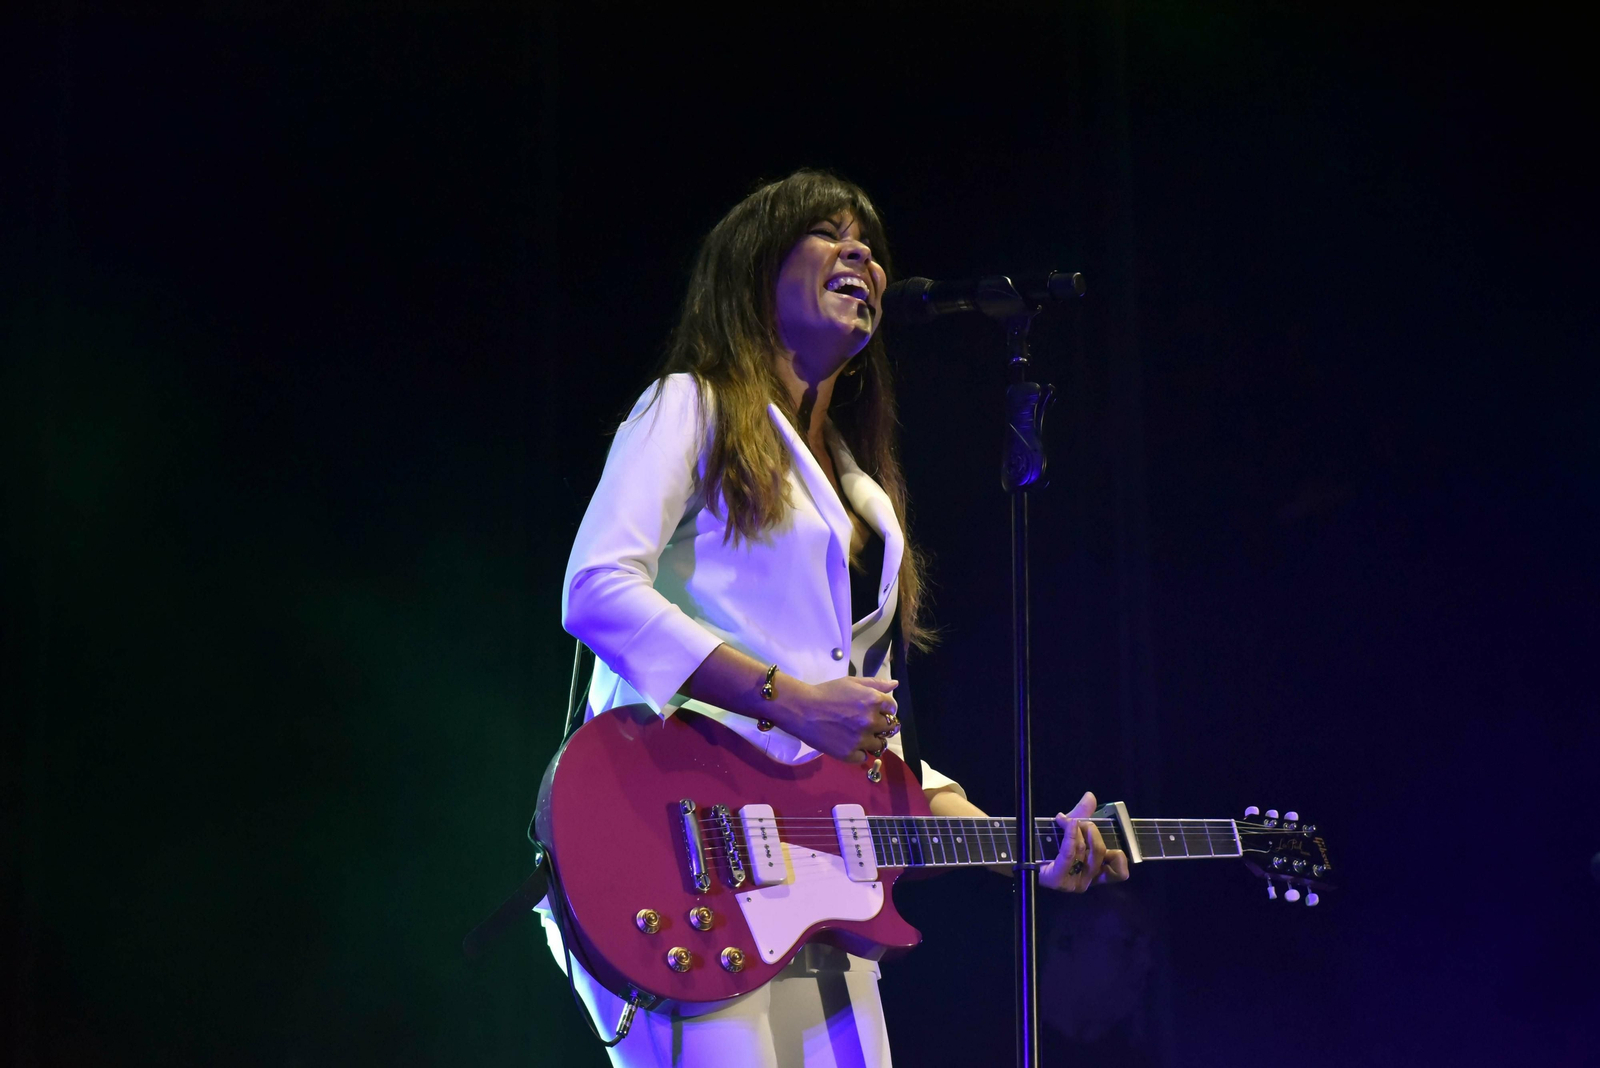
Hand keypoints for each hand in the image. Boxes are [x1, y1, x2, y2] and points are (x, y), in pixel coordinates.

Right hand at [775, 676, 898, 763]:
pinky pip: (863, 756)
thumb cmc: (826, 693)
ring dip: (872, 739)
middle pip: (889, 728)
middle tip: (866, 722)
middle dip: (881, 724)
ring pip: (879, 744)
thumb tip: (895, 684)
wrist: (802, 710)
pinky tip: (848, 743)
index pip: (892, 708)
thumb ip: (876, 684)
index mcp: (873, 701)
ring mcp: (861, 739)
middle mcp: (871, 721)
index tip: (875, 710)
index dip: (885, 708)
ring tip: (858, 734)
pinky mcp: (850, 753)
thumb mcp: (851, 682)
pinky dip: (858, 752)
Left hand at [1039, 791, 1130, 892]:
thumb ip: (1082, 813)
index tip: (1108, 840)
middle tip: (1081, 821)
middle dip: (1093, 831)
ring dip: (1077, 830)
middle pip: (1101, 854)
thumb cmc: (1048, 844)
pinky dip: (1069, 835)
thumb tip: (1090, 796)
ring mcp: (1072, 883)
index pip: (1120, 873)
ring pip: (1085, 852)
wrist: (1021, 853)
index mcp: (1094, 872)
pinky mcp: (1057, 880)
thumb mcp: (1069, 828)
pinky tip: (1066, 822)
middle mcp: (1086, 881)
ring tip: (1068, 820)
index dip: (1120, 857)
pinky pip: (1069, 854)